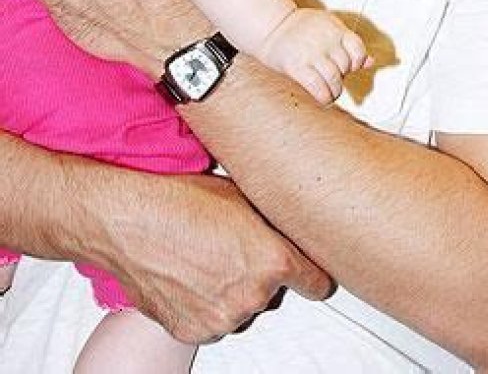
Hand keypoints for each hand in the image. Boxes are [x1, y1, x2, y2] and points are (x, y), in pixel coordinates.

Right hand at [87, 170, 331, 343]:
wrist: (129, 221)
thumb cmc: (181, 200)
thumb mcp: (243, 196)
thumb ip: (274, 223)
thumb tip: (291, 228)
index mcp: (273, 260)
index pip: (317, 283)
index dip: (312, 273)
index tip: (309, 270)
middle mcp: (253, 295)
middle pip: (273, 292)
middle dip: (261, 273)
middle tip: (235, 246)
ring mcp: (222, 318)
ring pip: (242, 308)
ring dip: (232, 291)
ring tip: (207, 256)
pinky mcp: (194, 331)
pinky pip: (212, 320)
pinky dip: (205, 304)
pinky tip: (190, 275)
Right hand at [261, 7, 371, 104]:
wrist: (272, 26)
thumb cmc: (302, 28)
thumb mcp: (329, 27)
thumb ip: (348, 43)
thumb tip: (370, 61)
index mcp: (335, 29)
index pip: (357, 48)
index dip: (357, 62)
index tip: (350, 67)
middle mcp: (325, 41)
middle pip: (345, 66)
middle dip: (342, 77)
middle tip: (334, 80)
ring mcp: (311, 53)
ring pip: (334, 79)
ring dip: (335, 91)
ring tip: (331, 93)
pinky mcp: (297, 66)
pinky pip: (317, 87)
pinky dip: (324, 97)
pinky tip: (323, 99)